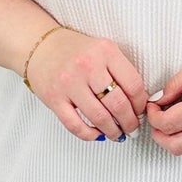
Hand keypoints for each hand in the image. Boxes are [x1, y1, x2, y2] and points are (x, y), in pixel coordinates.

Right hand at [24, 28, 148, 141]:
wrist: (40, 47)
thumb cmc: (74, 51)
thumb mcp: (102, 50)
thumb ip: (120, 71)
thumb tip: (138, 102)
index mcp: (105, 51)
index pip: (134, 85)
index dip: (140, 104)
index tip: (140, 111)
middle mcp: (87, 66)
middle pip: (118, 104)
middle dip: (130, 122)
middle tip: (132, 128)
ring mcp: (69, 83)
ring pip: (99, 117)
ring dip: (113, 131)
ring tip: (117, 134)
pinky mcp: (54, 98)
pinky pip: (75, 125)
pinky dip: (90, 134)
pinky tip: (97, 134)